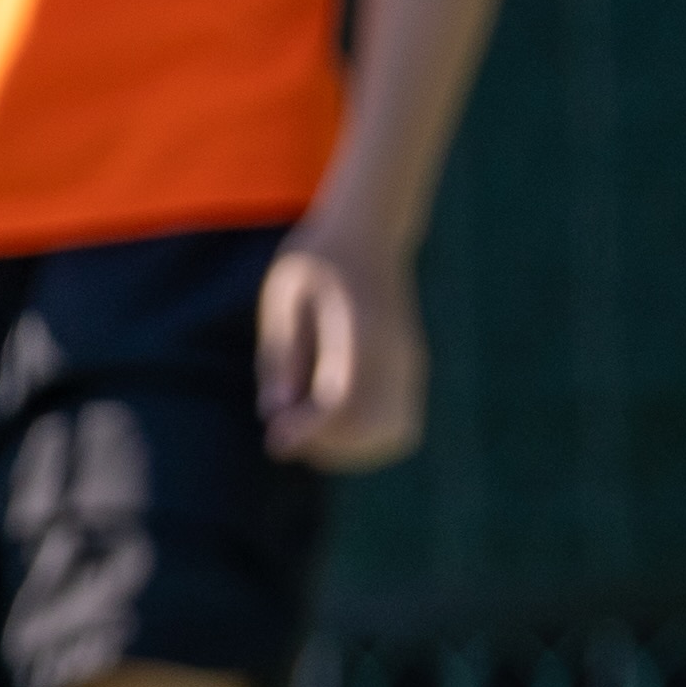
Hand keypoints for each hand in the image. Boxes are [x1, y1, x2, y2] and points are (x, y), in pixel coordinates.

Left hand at [258, 222, 428, 470]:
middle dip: (328, 447)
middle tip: (287, 433)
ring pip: (395, 435)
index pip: (344, 399)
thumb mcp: (284, 296)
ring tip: (310, 431)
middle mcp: (395, 354)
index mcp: (360, 329)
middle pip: (375, 429)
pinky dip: (368, 440)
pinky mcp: (411, 373)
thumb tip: (274, 412)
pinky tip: (332, 423)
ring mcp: (410, 366)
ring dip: (352, 450)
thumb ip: (280, 353)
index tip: (275, 440)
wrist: (369, 236)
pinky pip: (400, 425)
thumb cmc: (316, 263)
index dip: (310, 430)